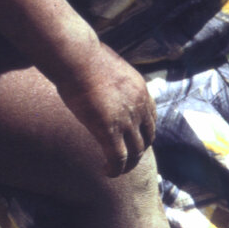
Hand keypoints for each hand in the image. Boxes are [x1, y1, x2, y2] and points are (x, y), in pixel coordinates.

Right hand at [57, 43, 156, 176]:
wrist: (77, 57)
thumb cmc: (84, 56)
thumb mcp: (108, 66)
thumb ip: (112, 78)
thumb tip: (100, 75)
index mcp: (140, 89)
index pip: (151, 118)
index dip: (143, 132)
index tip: (132, 139)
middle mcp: (139, 105)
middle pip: (147, 137)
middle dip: (137, 150)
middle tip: (125, 158)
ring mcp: (126, 119)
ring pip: (135, 152)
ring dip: (127, 164)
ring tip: (115, 169)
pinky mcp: (109, 130)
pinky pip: (118, 158)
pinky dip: (115, 169)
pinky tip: (106, 171)